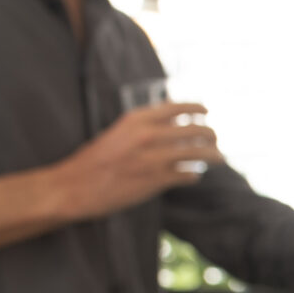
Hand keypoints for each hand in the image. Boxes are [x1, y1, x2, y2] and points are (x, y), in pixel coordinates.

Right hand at [54, 103, 221, 218]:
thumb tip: (172, 127)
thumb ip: (143, 128)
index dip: (196, 107)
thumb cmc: (94, 161)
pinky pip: (187, 175)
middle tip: (215, 139)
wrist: (74, 186)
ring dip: (214, 155)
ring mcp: (154, 158)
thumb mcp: (118, 133)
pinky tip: (193, 176)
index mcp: (136, 119)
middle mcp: (148, 135)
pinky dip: (194, 175)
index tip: (206, 110)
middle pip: (195, 130)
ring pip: (198, 152)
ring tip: (219, 157)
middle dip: (211, 134)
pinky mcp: (156, 180)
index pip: (177, 107)